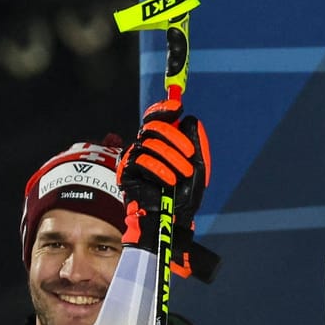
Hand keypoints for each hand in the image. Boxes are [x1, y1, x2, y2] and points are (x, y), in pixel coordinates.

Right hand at [119, 98, 208, 243]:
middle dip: (174, 136)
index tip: (178, 106)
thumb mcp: (198, 166)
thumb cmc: (185, 195)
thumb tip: (190, 119)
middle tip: (190, 152)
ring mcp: (135, 158)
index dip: (164, 108)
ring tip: (184, 173)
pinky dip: (160, 169)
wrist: (174, 218)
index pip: (156, 118)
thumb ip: (196, 143)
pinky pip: (141, 159)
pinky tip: (170, 180)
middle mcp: (145, 147)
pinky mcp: (127, 172)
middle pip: (152, 126)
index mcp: (161, 143)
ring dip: (172, 157)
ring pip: (150, 142)